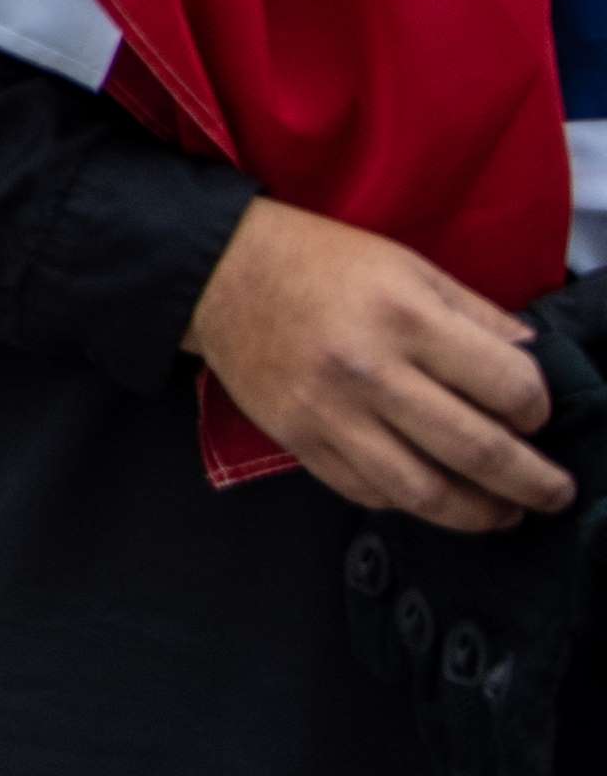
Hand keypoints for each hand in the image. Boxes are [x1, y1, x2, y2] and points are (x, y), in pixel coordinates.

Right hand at [188, 198, 572, 532]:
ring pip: (424, 492)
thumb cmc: (322, 261)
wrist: (220, 272)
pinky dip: (411, 505)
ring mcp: (330, 413)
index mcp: (407, 318)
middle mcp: (371, 372)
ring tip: (505, 514)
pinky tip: (433, 497)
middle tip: (555, 492)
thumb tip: (531, 360)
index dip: (537, 408)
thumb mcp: (409, 266)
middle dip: (532, 482)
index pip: (507, 387)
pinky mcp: (298, 440)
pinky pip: (368, 494)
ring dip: (479, 513)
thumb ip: (475, 315)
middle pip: (476, 451)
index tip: (535, 413)